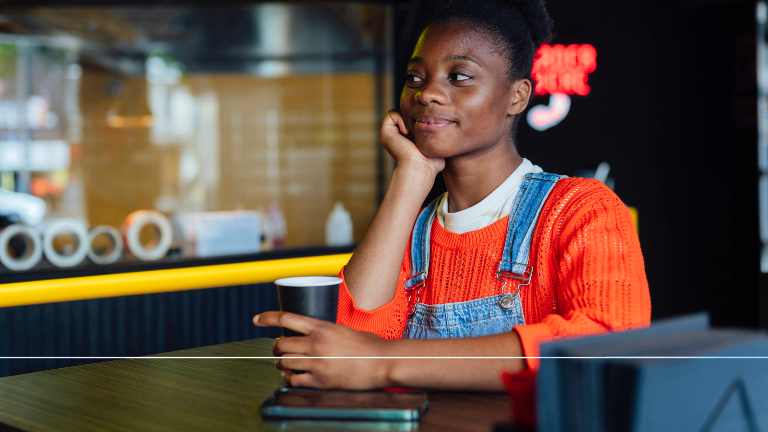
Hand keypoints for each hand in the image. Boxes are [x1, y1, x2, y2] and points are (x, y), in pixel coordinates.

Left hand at [253, 312, 390, 389]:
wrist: (383, 362)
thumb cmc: (368, 346)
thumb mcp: (343, 330)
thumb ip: (324, 332)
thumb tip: (309, 336)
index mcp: (322, 327)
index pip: (287, 318)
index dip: (268, 318)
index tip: (256, 320)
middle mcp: (316, 343)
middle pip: (281, 344)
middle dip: (276, 349)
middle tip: (278, 352)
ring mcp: (317, 362)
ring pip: (284, 363)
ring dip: (281, 364)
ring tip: (285, 365)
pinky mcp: (321, 380)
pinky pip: (294, 380)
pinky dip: (290, 379)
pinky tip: (294, 377)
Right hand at [380, 109, 444, 175]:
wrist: (420, 166)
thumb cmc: (431, 161)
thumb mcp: (435, 145)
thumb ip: (434, 136)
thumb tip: (440, 126)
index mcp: (407, 140)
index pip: (413, 120)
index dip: (420, 121)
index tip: (424, 134)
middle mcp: (397, 137)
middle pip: (406, 115)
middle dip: (413, 119)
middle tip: (417, 133)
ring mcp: (390, 135)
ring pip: (398, 113)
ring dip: (407, 120)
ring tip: (411, 134)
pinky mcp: (385, 133)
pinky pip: (391, 114)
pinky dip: (400, 119)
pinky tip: (406, 133)